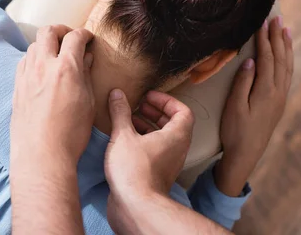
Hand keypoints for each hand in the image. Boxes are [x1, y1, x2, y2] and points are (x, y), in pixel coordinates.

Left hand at [10, 25, 93, 234]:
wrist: (41, 155)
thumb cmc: (70, 134)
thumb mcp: (88, 103)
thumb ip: (85, 75)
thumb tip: (86, 58)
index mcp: (65, 68)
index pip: (75, 37)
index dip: (84, 34)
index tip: (89, 39)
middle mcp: (42, 66)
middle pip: (48, 31)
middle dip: (61, 30)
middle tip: (71, 38)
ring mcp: (26, 76)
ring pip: (34, 45)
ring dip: (46, 43)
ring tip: (56, 54)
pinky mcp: (17, 87)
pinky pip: (24, 62)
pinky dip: (34, 58)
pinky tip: (42, 70)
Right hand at [104, 90, 194, 234]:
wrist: (136, 205)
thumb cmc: (134, 170)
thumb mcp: (123, 134)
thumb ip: (120, 112)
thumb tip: (118, 94)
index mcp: (176, 136)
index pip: (183, 111)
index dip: (166, 100)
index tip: (148, 97)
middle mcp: (177, 149)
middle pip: (173, 124)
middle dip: (155, 111)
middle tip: (138, 105)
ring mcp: (168, 163)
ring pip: (163, 138)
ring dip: (148, 126)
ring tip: (128, 119)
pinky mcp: (156, 173)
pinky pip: (155, 150)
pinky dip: (143, 140)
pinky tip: (124, 139)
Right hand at [216, 16, 293, 195]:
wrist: (246, 153)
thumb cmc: (235, 130)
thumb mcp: (234, 107)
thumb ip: (242, 83)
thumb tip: (251, 62)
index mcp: (265, 91)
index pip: (267, 59)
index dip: (264, 40)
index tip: (261, 23)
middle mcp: (277, 92)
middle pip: (280, 59)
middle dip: (278, 37)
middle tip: (276, 18)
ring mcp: (280, 97)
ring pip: (287, 66)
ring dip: (286, 46)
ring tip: (285, 30)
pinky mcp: (279, 102)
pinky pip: (287, 75)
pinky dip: (287, 60)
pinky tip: (285, 55)